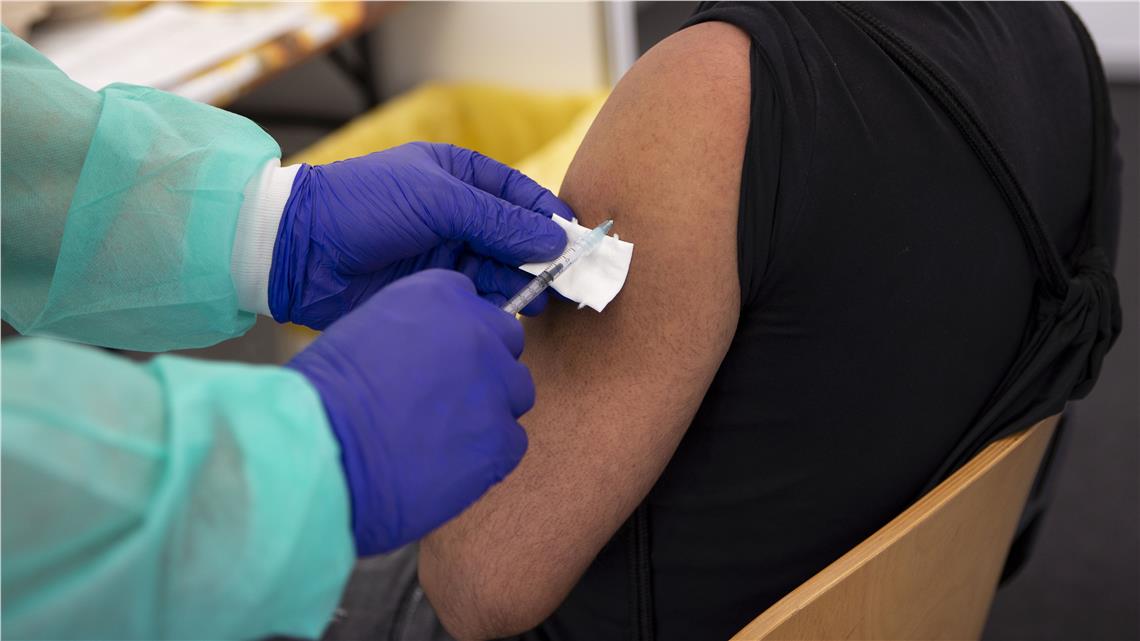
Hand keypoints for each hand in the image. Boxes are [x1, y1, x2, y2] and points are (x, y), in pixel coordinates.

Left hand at [269, 142, 572, 328]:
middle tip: (572, 280)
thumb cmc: (362, 205)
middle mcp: (458, 214)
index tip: (580, 241)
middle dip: (545, 256)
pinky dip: (501, 304)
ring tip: (545, 298)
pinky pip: (481, 297)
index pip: (521, 196)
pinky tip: (515, 312)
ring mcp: (447, 253)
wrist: (298, 251)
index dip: (552, 218)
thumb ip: (497, 221)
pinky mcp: (436, 290)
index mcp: (459, 176)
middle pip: (518, 237)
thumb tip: (554, 240)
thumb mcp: (436, 201)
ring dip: (526, 283)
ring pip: (503, 270)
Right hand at [286, 269, 533, 554]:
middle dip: (485, 368)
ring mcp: (495, 385)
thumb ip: (415, 331)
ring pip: (515, 393)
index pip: (477, 308)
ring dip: (489, 410)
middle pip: (507, 344)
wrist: (321, 450)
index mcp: (440, 294)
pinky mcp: (500, 439)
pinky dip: (487, 454)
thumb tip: (433, 353)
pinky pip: (512, 441)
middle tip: (447, 398)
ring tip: (444, 434)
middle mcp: (478, 331)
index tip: (442, 360)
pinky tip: (449, 463)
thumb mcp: (368, 330)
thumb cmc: (324, 394)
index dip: (461, 338)